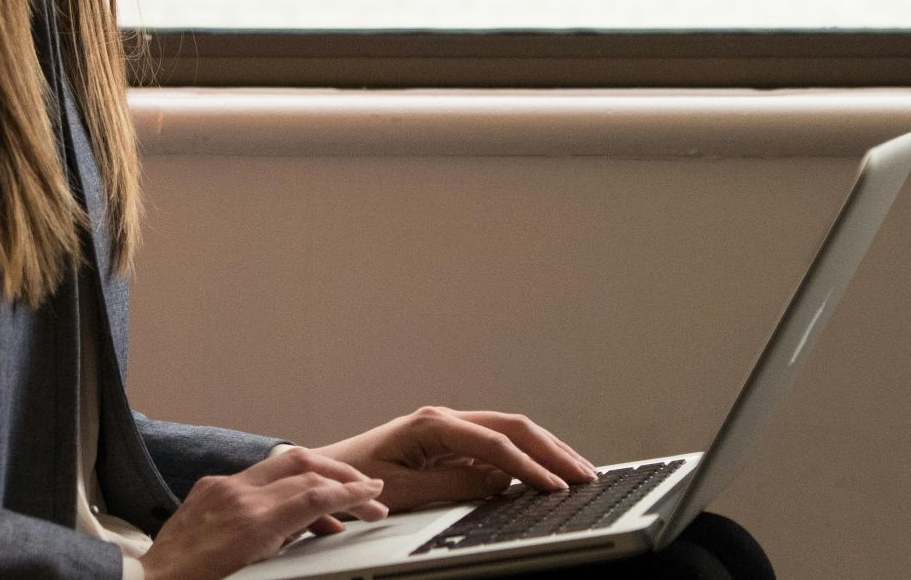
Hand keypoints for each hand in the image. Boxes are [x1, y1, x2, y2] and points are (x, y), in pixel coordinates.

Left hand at [138, 448, 389, 579]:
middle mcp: (237, 495)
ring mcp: (220, 487)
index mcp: (251, 522)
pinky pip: (256, 475)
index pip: (315, 494)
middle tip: (366, 492)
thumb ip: (288, 543)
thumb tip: (317, 528)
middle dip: (341, 476)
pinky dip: (285, 485)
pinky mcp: (208, 487)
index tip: (373, 493)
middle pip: (304, 466)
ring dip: (316, 476)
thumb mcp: (257, 571)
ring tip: (337, 505)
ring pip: (281, 463)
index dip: (351, 492)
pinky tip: (294, 507)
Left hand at [306, 405, 597, 512]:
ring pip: (511, 433)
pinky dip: (527, 458)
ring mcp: (450, 429)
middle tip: (584, 474)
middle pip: (513, 428)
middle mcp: (445, 420)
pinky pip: (498, 447)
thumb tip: (497, 483)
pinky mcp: (451, 444)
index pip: (495, 443)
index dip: (528, 466)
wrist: (325, 472)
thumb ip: (451, 485)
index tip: (553, 486)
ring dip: (546, 451)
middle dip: (552, 450)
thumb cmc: (352, 478)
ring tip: (577, 471)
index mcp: (432, 424)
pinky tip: (546, 473)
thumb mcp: (401, 490)